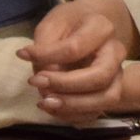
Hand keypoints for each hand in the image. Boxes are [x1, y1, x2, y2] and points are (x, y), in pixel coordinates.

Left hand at [18, 0, 136, 120]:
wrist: (90, 26)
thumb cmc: (69, 24)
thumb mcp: (53, 23)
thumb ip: (45, 45)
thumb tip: (43, 73)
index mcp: (102, 28)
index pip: (75, 48)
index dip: (47, 55)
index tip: (23, 54)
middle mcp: (116, 52)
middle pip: (100, 76)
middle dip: (65, 85)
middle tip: (37, 82)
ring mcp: (116, 74)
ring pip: (106, 98)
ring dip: (73, 106)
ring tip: (44, 103)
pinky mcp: (109, 91)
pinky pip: (96, 112)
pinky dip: (73, 116)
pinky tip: (53, 108)